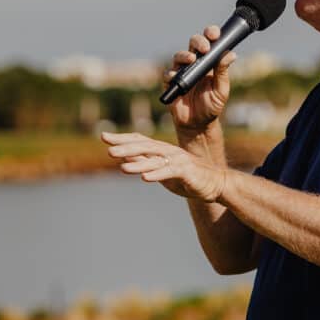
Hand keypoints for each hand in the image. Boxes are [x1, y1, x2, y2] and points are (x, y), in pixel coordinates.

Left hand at [102, 132, 226, 201]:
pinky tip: (145, 178)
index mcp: (162, 149)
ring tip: (122, 166)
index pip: (139, 140)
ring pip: (155, 159)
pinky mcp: (187, 171)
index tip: (104, 136)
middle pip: (145, 146)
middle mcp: (169, 151)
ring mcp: (178, 160)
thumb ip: (146, 163)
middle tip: (108, 149)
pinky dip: (157, 174)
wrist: (215, 183)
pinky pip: (170, 172)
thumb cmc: (187, 176)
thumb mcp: (162, 169)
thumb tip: (124, 160)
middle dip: (126, 147)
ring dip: (138, 162)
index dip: (122, 138)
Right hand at [165, 25, 236, 131]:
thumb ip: (223, 72)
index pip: (209, 42)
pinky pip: (168, 74)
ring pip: (179, 56)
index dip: (210, 34)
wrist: (199, 124)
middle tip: (205, 48)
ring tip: (191, 59)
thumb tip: (231, 54)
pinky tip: (176, 76)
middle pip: (193, 44)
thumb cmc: (211, 105)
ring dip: (184, 55)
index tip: (215, 34)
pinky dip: (172, 73)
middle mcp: (194, 63)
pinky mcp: (171, 84)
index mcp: (209, 62)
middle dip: (198, 41)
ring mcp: (182, 72)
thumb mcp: (221, 90)